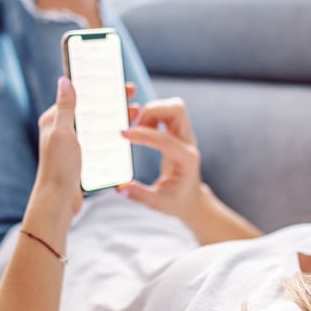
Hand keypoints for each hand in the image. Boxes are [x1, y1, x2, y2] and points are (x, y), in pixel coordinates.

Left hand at [32, 78, 139, 216]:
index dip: (98, 87)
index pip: (79, 96)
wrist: (58, 201)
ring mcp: (73, 144)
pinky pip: (100, 141)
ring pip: (98, 125)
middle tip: (132, 96)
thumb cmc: (58, 167)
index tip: (117, 81)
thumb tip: (65, 81)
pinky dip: (113, 136)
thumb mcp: (63, 133)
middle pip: (91, 109)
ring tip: (135, 114)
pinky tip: (126, 134)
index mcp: (55, 120)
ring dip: (116, 118)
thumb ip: (66, 108)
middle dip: (112, 102)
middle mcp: (63, 130)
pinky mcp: (82, 157)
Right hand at [117, 97, 204, 221]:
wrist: (191, 199)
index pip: (166, 139)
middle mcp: (189, 142)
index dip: (143, 134)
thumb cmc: (176, 201)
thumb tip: (120, 187)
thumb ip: (140, 195)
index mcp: (186, 159)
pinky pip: (168, 112)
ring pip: (173, 107)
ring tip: (136, 127)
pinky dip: (153, 114)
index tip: (123, 134)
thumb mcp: (158, 203)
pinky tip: (142, 130)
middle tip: (132, 125)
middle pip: (176, 110)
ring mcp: (185, 135)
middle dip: (151, 111)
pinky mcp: (179, 132)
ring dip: (152, 111)